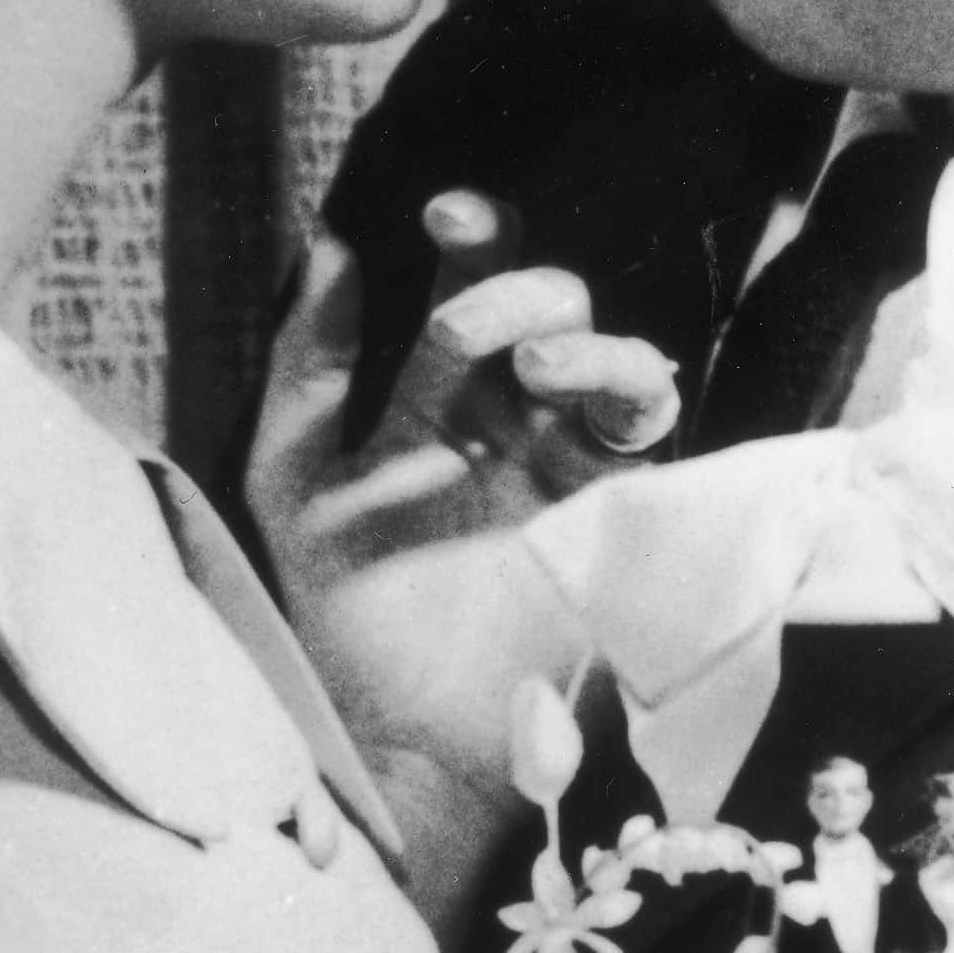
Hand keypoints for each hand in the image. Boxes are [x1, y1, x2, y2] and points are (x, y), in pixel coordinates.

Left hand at [247, 224, 677, 936]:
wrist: (405, 737)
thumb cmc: (344, 616)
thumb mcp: (296, 479)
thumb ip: (312, 363)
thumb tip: (337, 239)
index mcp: (441, 401)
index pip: (472, 282)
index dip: (474, 233)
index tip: (444, 214)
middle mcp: (517, 422)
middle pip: (551, 305)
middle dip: (517, 287)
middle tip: (465, 328)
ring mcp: (577, 469)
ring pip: (617, 358)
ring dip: (582, 340)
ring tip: (538, 366)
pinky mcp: (626, 519)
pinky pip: (656, 433)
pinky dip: (633, 392)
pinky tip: (586, 404)